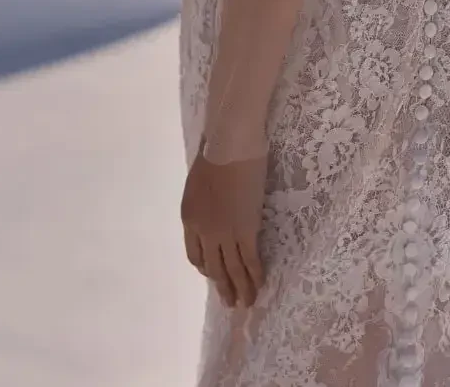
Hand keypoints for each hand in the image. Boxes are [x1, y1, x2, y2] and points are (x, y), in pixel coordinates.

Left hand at [180, 139, 267, 308]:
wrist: (229, 145)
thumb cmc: (214, 152)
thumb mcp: (198, 181)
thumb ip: (204, 198)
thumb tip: (214, 202)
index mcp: (189, 218)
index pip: (195, 254)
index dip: (206, 267)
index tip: (214, 274)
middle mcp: (203, 232)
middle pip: (212, 267)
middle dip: (222, 286)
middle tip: (230, 302)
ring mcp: (224, 233)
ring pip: (231, 269)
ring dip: (240, 289)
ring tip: (246, 303)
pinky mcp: (245, 230)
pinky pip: (249, 259)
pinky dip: (255, 274)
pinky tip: (260, 284)